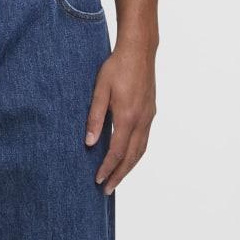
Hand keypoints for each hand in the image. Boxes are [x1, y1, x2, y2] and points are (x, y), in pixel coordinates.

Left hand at [85, 42, 156, 194]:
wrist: (140, 49)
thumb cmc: (117, 67)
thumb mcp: (100, 90)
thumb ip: (94, 117)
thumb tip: (89, 143)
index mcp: (127, 117)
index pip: (116, 152)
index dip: (107, 168)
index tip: (98, 180)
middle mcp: (141, 120)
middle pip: (131, 157)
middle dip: (119, 175)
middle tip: (107, 190)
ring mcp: (148, 117)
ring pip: (140, 151)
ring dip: (129, 168)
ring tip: (117, 179)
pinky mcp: (151, 113)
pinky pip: (144, 141)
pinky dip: (136, 155)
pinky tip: (128, 158)